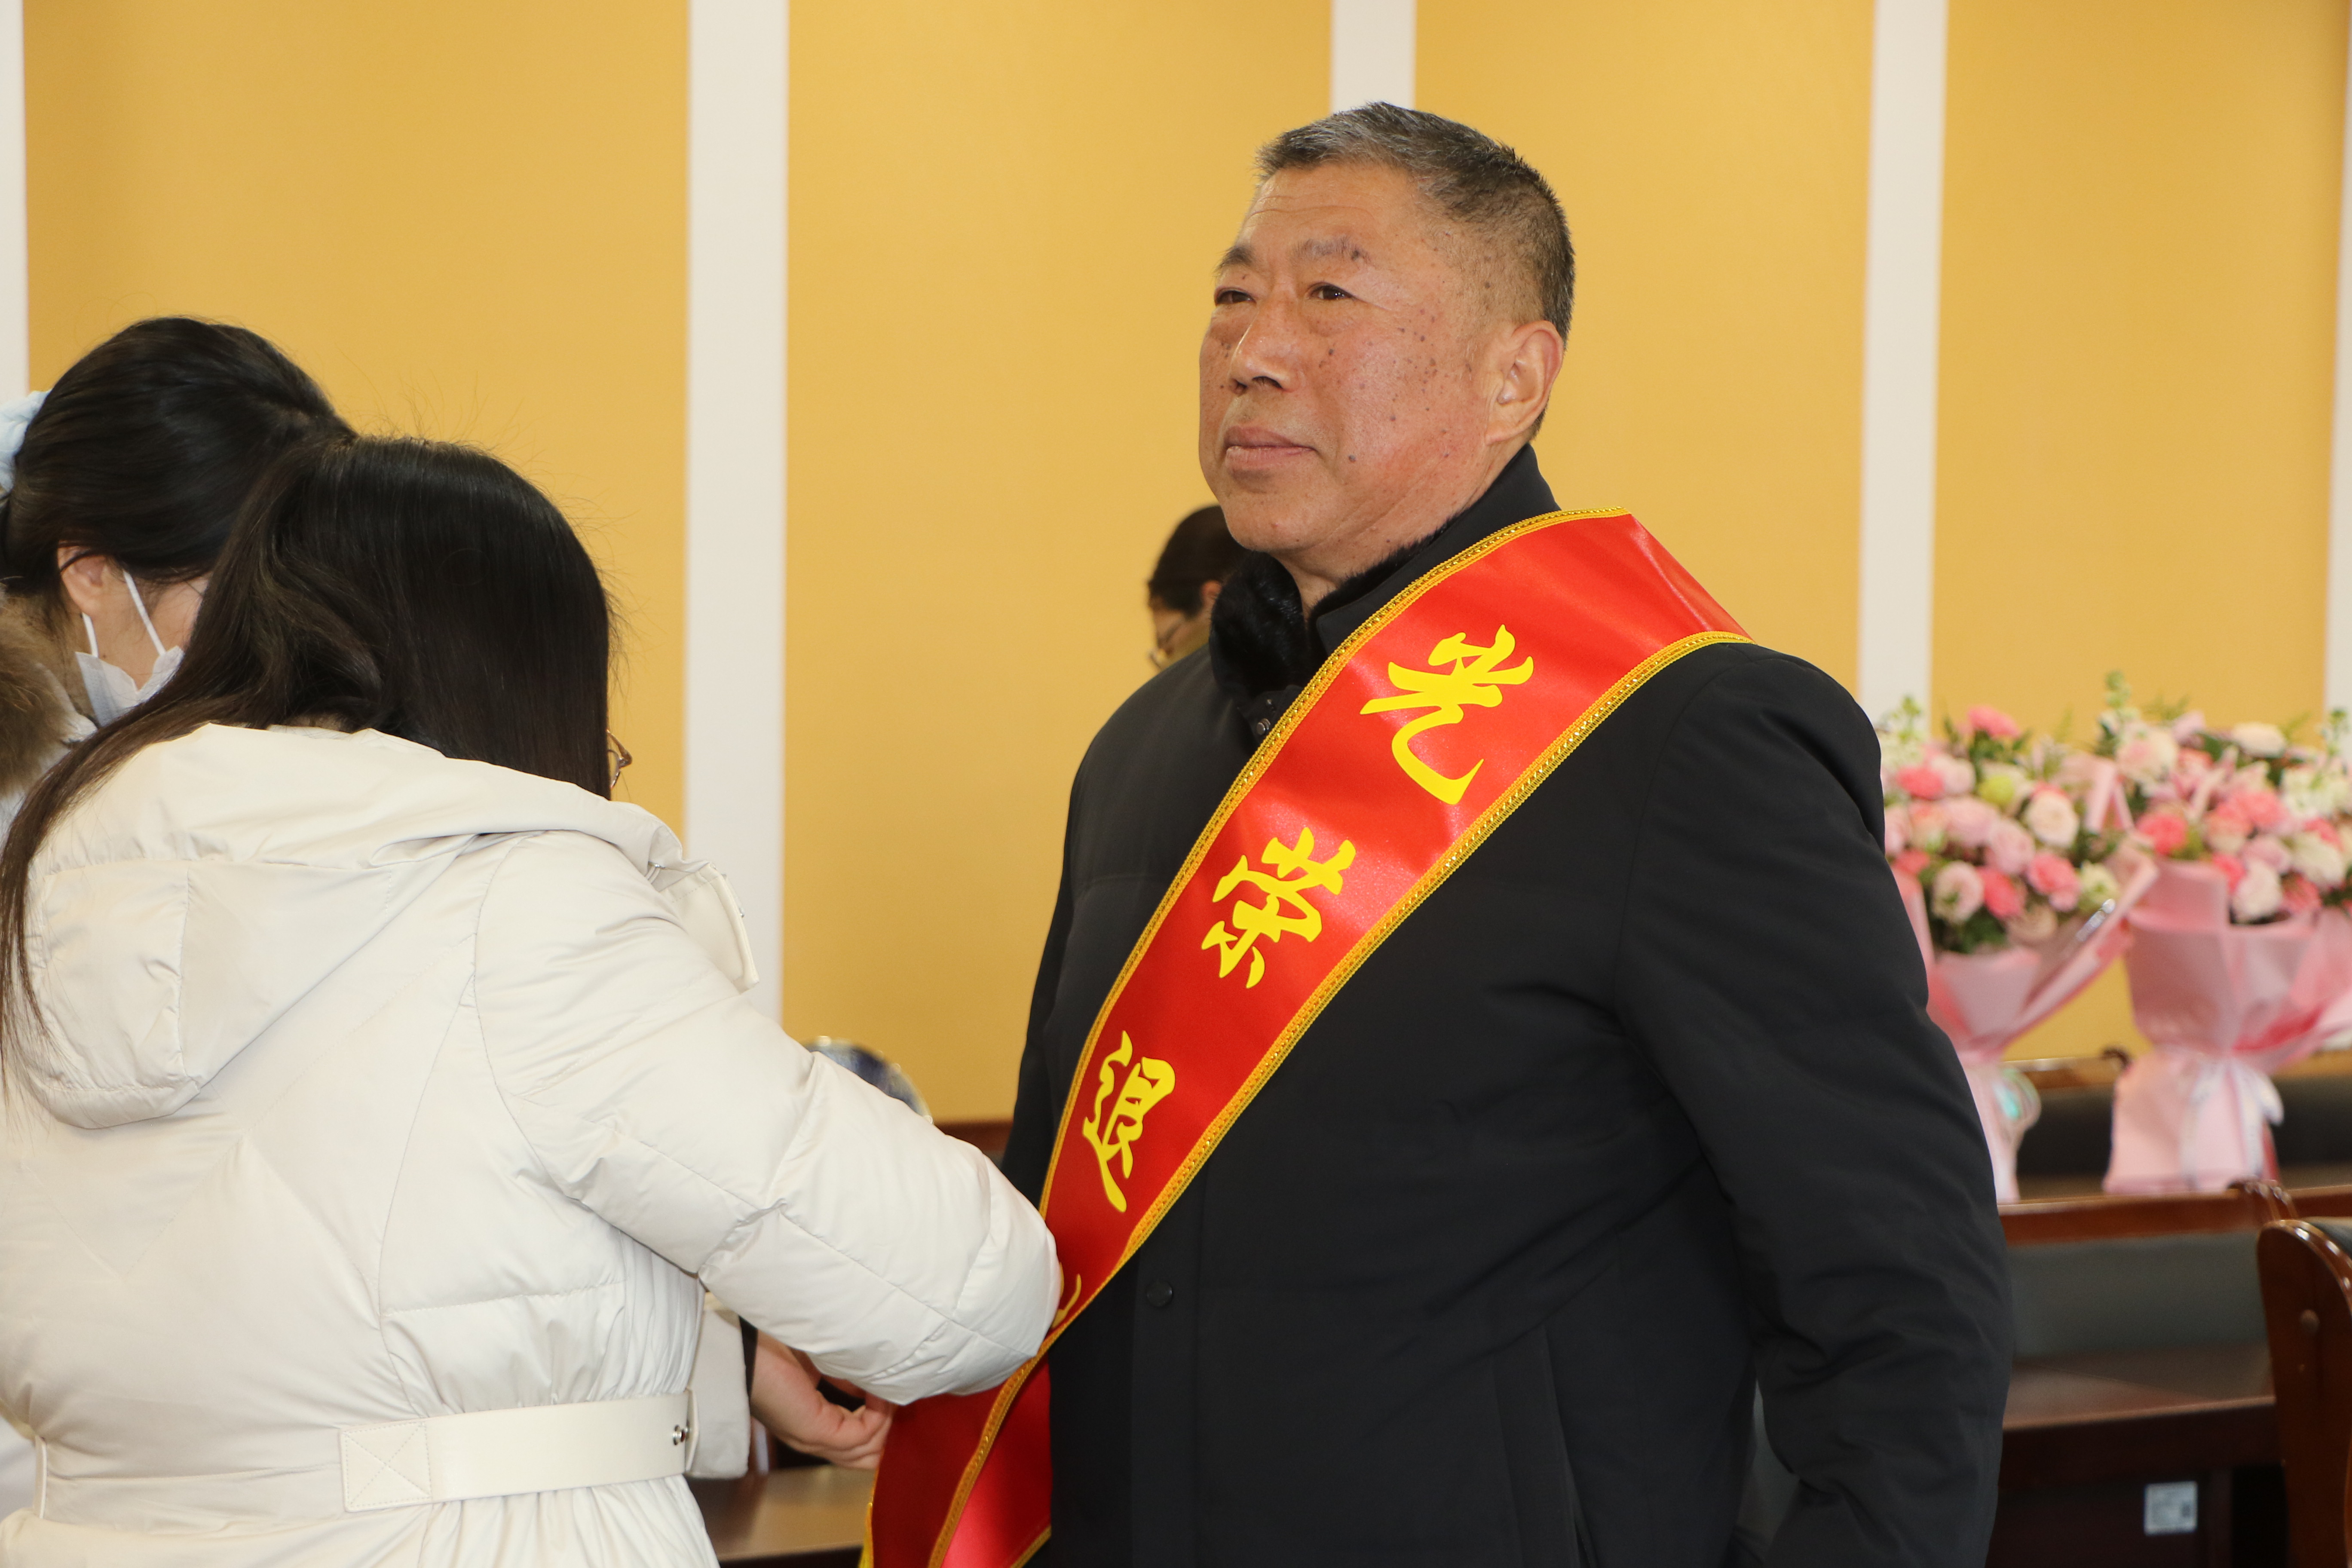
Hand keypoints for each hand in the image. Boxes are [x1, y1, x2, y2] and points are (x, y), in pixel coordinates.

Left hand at [749, 1332, 897, 1469]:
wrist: (743, 1344)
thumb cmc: (775, 1345)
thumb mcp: (823, 1362)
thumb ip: (849, 1377)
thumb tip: (881, 1382)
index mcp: (811, 1422)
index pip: (857, 1441)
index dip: (882, 1420)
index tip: (895, 1392)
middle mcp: (813, 1438)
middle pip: (867, 1457)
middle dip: (890, 1429)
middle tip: (900, 1398)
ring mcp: (814, 1438)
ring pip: (868, 1452)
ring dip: (887, 1421)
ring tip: (891, 1391)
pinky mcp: (816, 1431)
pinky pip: (863, 1435)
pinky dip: (878, 1414)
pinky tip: (880, 1390)